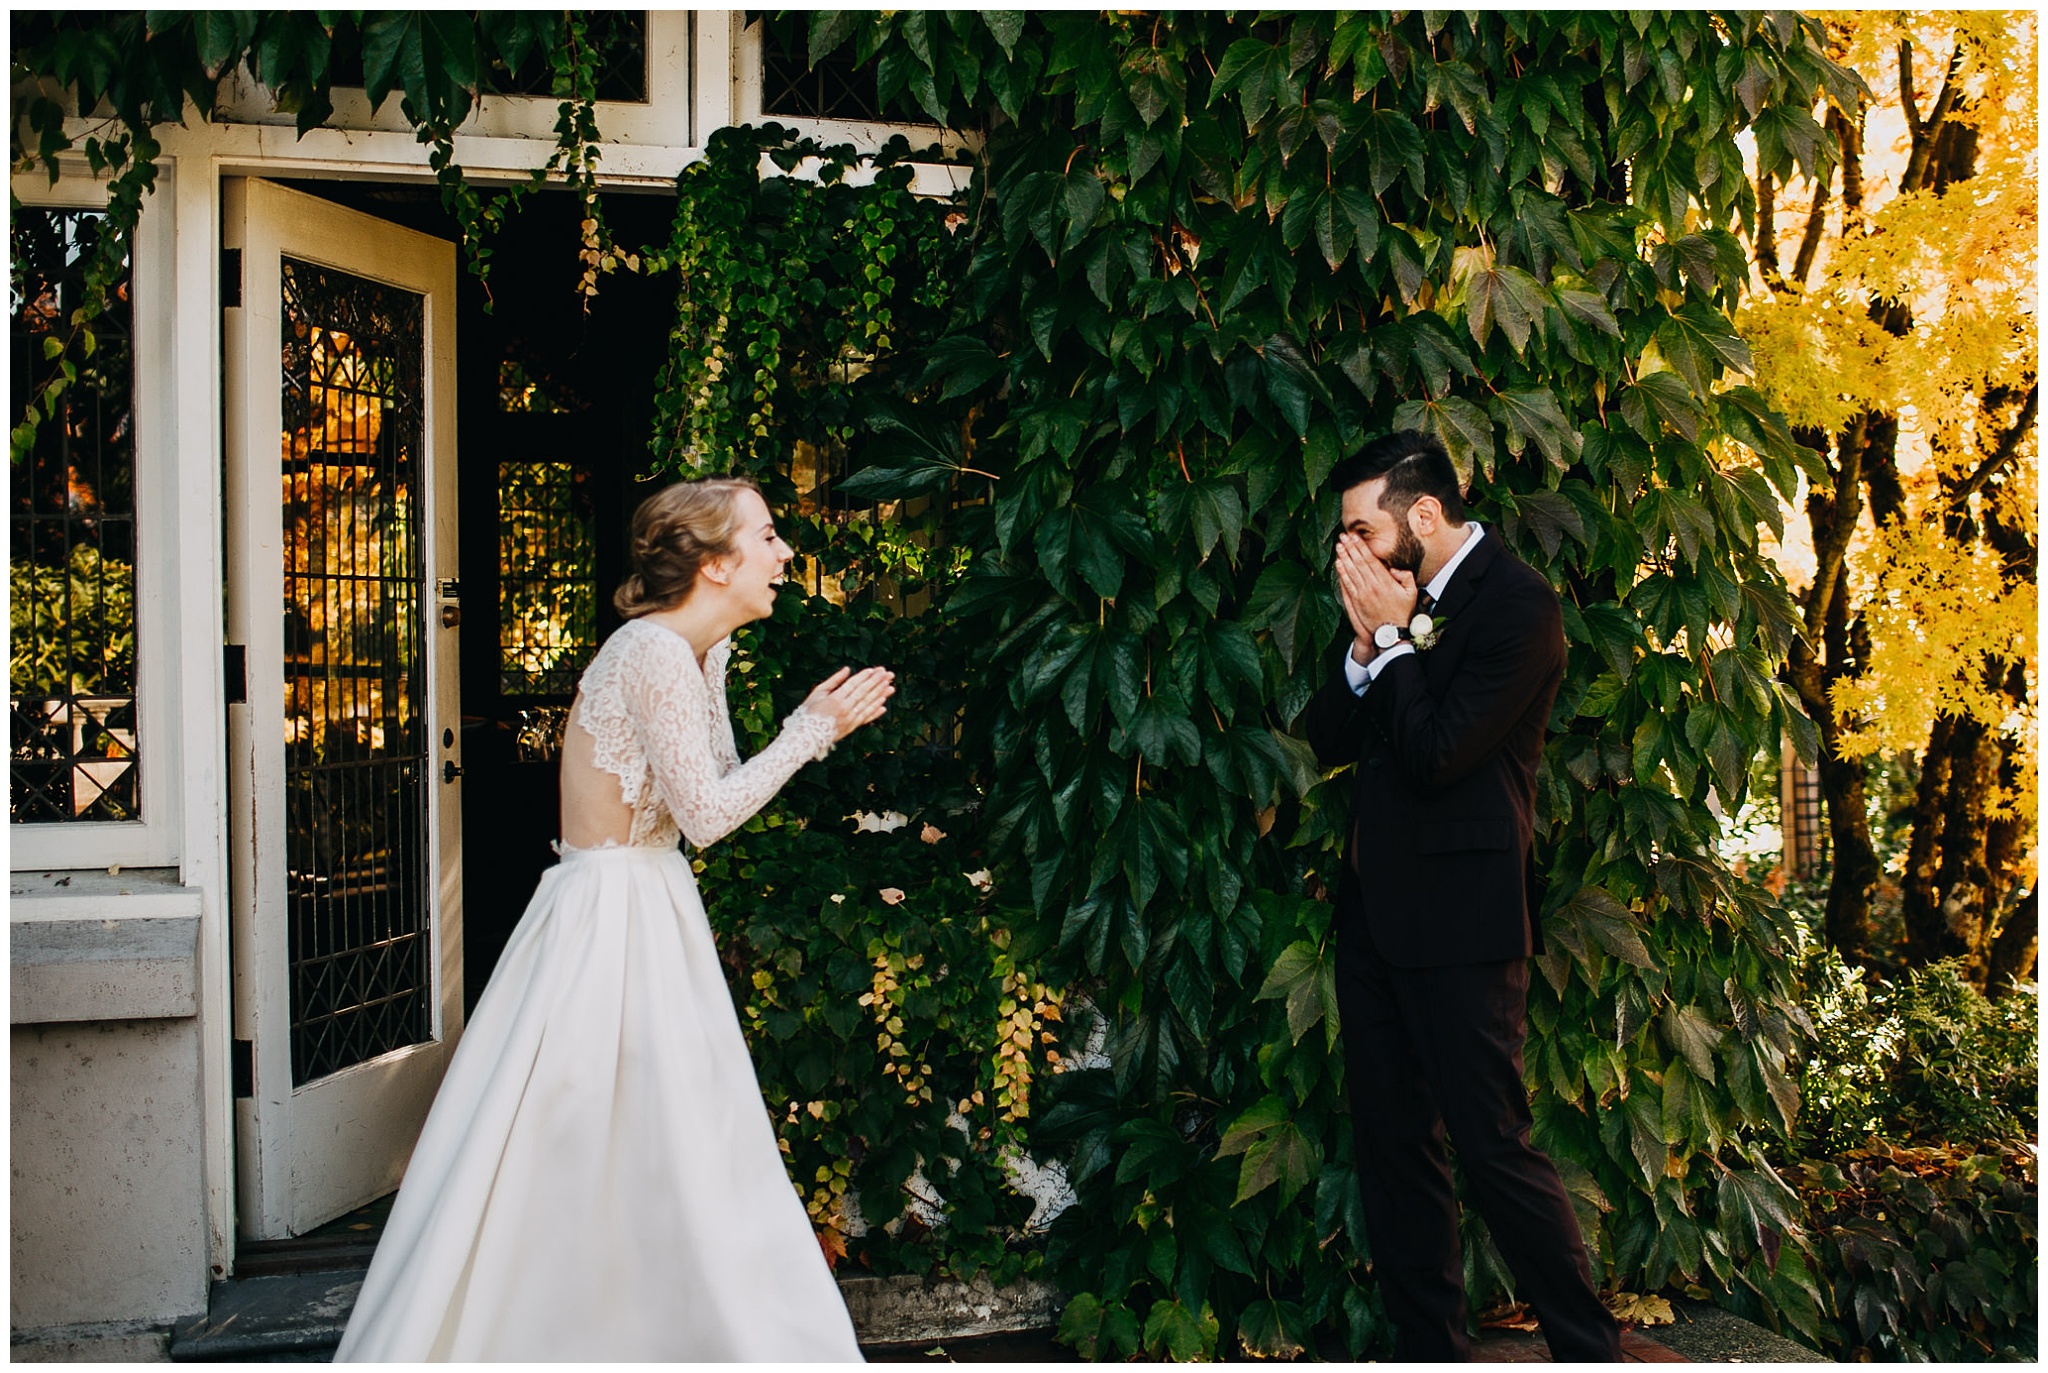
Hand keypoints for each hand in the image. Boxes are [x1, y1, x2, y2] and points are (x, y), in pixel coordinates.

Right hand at [802, 666, 895, 740]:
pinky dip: (875, 712)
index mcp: (835, 698)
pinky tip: (883, 705)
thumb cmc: (809, 711)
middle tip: (888, 674)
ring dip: (880, 695)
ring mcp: (850, 719)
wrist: (806, 735)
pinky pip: (866, 718)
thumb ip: (834, 680)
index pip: (854, 685)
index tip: (875, 670)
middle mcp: (845, 709)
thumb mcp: (818, 692)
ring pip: (868, 705)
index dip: (865, 677)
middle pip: (864, 693)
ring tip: (891, 687)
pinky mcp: (852, 727)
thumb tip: (847, 669)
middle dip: (877, 682)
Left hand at [1334, 534, 1417, 658]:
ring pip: (1351, 571)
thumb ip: (1406, 576)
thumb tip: (1395, 568)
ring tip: (1339, 545)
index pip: (1370, 560)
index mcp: (1385, 581)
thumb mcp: (1412, 593)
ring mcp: (1362, 594)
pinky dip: (1342, 573)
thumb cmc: (1402, 612)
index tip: (1355, 536)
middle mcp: (1372, 586)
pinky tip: (1338, 563)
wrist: (1391, 633)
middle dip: (1350, 548)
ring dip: (1344, 557)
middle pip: (1358, 562)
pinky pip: (1347, 584)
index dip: (1361, 547)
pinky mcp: (1356, 602)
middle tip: (1343, 536)